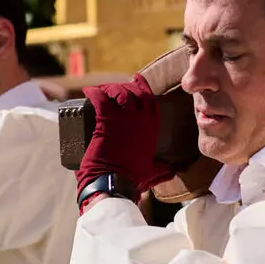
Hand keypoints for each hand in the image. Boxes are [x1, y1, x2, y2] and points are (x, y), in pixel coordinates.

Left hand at [77, 74, 173, 199]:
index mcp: (152, 129)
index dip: (143, 88)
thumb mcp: (153, 172)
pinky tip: (89, 92)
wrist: (115, 183)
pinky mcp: (106, 121)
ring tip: (101, 91)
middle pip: (135, 92)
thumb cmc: (133, 179)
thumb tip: (175, 171)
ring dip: (109, 89)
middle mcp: (141, 120)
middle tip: (114, 89)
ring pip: (118, 92)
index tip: (136, 80)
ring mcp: (124, 119)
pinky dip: (94, 93)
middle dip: (125, 87)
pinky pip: (101, 99)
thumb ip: (164, 170)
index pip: (150, 100)